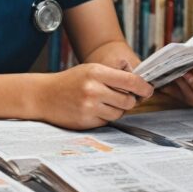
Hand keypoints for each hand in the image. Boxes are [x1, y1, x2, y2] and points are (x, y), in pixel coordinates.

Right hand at [35, 63, 153, 129]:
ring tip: (104, 102)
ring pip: (119, 112)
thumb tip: (140, 85)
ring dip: (117, 109)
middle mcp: (93, 89)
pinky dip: (105, 116)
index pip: (130, 81)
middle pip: (128, 100)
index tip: (148, 90)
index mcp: (96, 72)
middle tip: (123, 97)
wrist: (44, 95)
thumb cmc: (70, 81)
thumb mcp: (90, 70)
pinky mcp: (86, 121)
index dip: (143, 87)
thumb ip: (113, 75)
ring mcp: (89, 107)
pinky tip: (94, 110)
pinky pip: (107, 121)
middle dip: (130, 100)